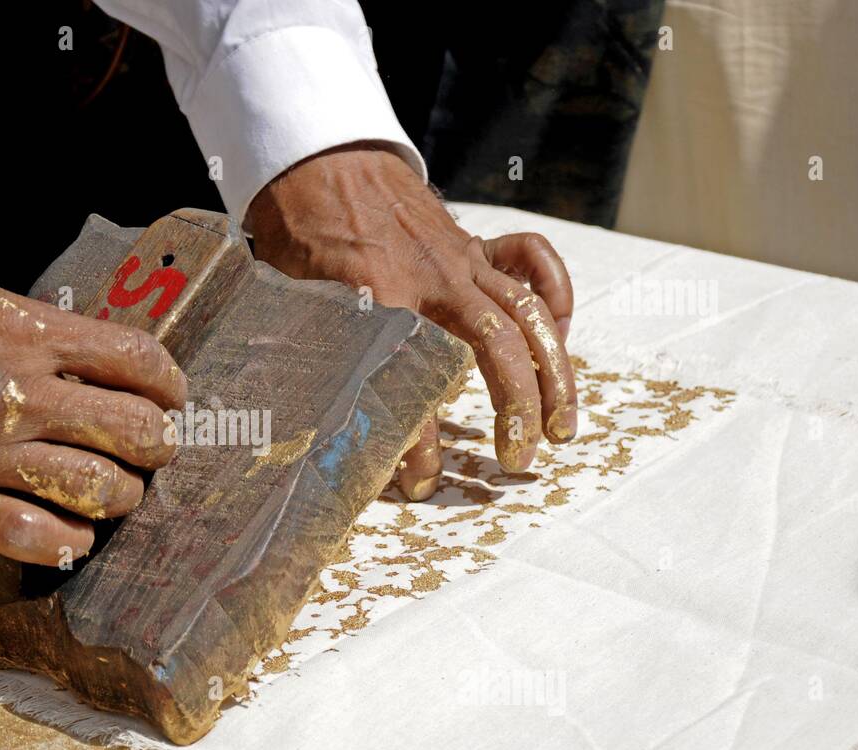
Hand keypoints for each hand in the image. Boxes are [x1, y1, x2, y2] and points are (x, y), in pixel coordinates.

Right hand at [0, 236, 186, 564]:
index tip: (171, 396)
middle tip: (156, 449)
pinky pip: (24, 535)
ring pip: (92, 490)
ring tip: (120, 494)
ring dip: (122, 497)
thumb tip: (85, 352)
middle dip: (159, 445)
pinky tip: (73, 537)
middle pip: (130, 430)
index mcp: (20, 329)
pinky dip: (64, 542)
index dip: (169, 383)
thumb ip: (30, 323)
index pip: (135, 359)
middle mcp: (8, 391)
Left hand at [247, 142, 576, 498]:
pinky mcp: (473, 242)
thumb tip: (324, 429)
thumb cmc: (298, 234)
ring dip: (555, 371)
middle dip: (519, 411)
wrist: (317, 158)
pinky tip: (559, 331)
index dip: (421, 446)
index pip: (417, 386)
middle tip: (520, 459)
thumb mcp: (295, 304)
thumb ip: (317, 360)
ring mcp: (462, 258)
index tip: (418, 483)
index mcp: (386, 301)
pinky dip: (555, 292)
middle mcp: (437, 281)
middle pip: (500, 350)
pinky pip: (531, 259)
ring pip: (530, 314)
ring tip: (562, 424)